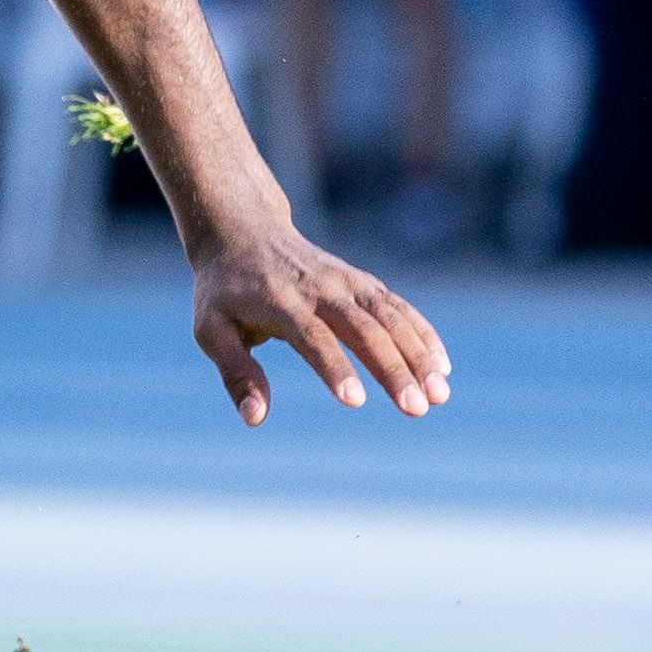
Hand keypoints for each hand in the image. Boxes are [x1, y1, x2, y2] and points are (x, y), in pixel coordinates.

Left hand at [190, 219, 450, 425]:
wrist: (244, 232)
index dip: (334, 368)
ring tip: (439, 394)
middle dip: (393, 370)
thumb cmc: (224, 292)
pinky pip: (400, 308)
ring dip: (419, 355)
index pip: (313, 337)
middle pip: (364, 330)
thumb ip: (235, 372)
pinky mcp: (363, 282)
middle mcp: (320, 289)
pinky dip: (422, 334)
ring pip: (391, 318)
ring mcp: (347, 282)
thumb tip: (255, 418)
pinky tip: (441, 367)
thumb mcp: (210, 329)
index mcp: (280, 302)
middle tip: (416, 409)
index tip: (356, 401)